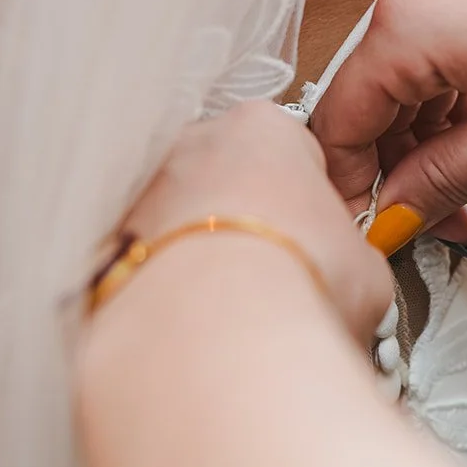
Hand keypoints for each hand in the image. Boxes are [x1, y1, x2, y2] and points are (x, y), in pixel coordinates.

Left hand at [118, 101, 392, 339]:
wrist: (218, 339)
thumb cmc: (294, 285)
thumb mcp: (366, 268)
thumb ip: (350, 258)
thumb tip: (346, 284)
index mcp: (264, 127)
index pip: (293, 152)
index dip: (310, 206)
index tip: (318, 244)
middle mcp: (191, 144)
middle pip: (226, 180)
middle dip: (246, 226)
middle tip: (277, 283)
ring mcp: (138, 190)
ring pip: (176, 221)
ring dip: (198, 259)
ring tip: (232, 318)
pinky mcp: (100, 245)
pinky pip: (138, 265)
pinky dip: (158, 291)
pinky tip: (188, 331)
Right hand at [311, 0, 466, 240]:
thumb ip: (443, 180)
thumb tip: (389, 213)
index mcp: (411, 18)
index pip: (340, 120)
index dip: (351, 191)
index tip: (377, 240)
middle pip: (378, 103)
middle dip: (410, 178)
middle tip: (456, 236)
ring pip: (416, 85)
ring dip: (443, 153)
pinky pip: (448, 56)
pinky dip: (466, 113)